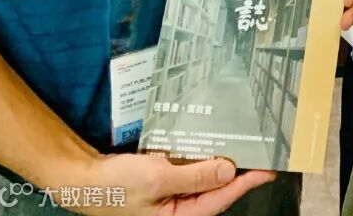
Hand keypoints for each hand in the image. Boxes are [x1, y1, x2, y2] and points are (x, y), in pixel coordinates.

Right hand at [74, 154, 272, 215]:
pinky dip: (199, 158)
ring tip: (241, 144)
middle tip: (260, 151)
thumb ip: (195, 175)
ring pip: (203, 179)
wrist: (84, 179)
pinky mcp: (163, 184)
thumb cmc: (116, 185)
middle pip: (215, 190)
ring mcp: (170, 198)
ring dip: (219, 162)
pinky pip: (188, 172)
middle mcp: (177, 210)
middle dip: (237, 172)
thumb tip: (228, 169)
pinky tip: (209, 143)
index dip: (246, 182)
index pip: (221, 199)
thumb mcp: (158, 178)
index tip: (268, 168)